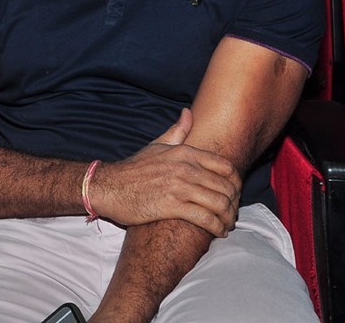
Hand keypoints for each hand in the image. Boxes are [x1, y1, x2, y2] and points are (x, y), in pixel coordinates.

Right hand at [88, 108, 241, 235]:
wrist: (108, 187)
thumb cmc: (132, 169)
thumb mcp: (156, 146)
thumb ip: (176, 131)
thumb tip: (188, 113)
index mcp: (184, 153)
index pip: (226, 167)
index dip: (236, 183)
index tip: (234, 194)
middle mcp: (185, 168)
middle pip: (226, 188)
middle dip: (234, 204)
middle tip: (231, 214)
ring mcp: (179, 187)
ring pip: (219, 204)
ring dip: (228, 219)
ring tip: (226, 225)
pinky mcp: (171, 206)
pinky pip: (205, 219)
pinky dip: (217, 228)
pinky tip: (218, 232)